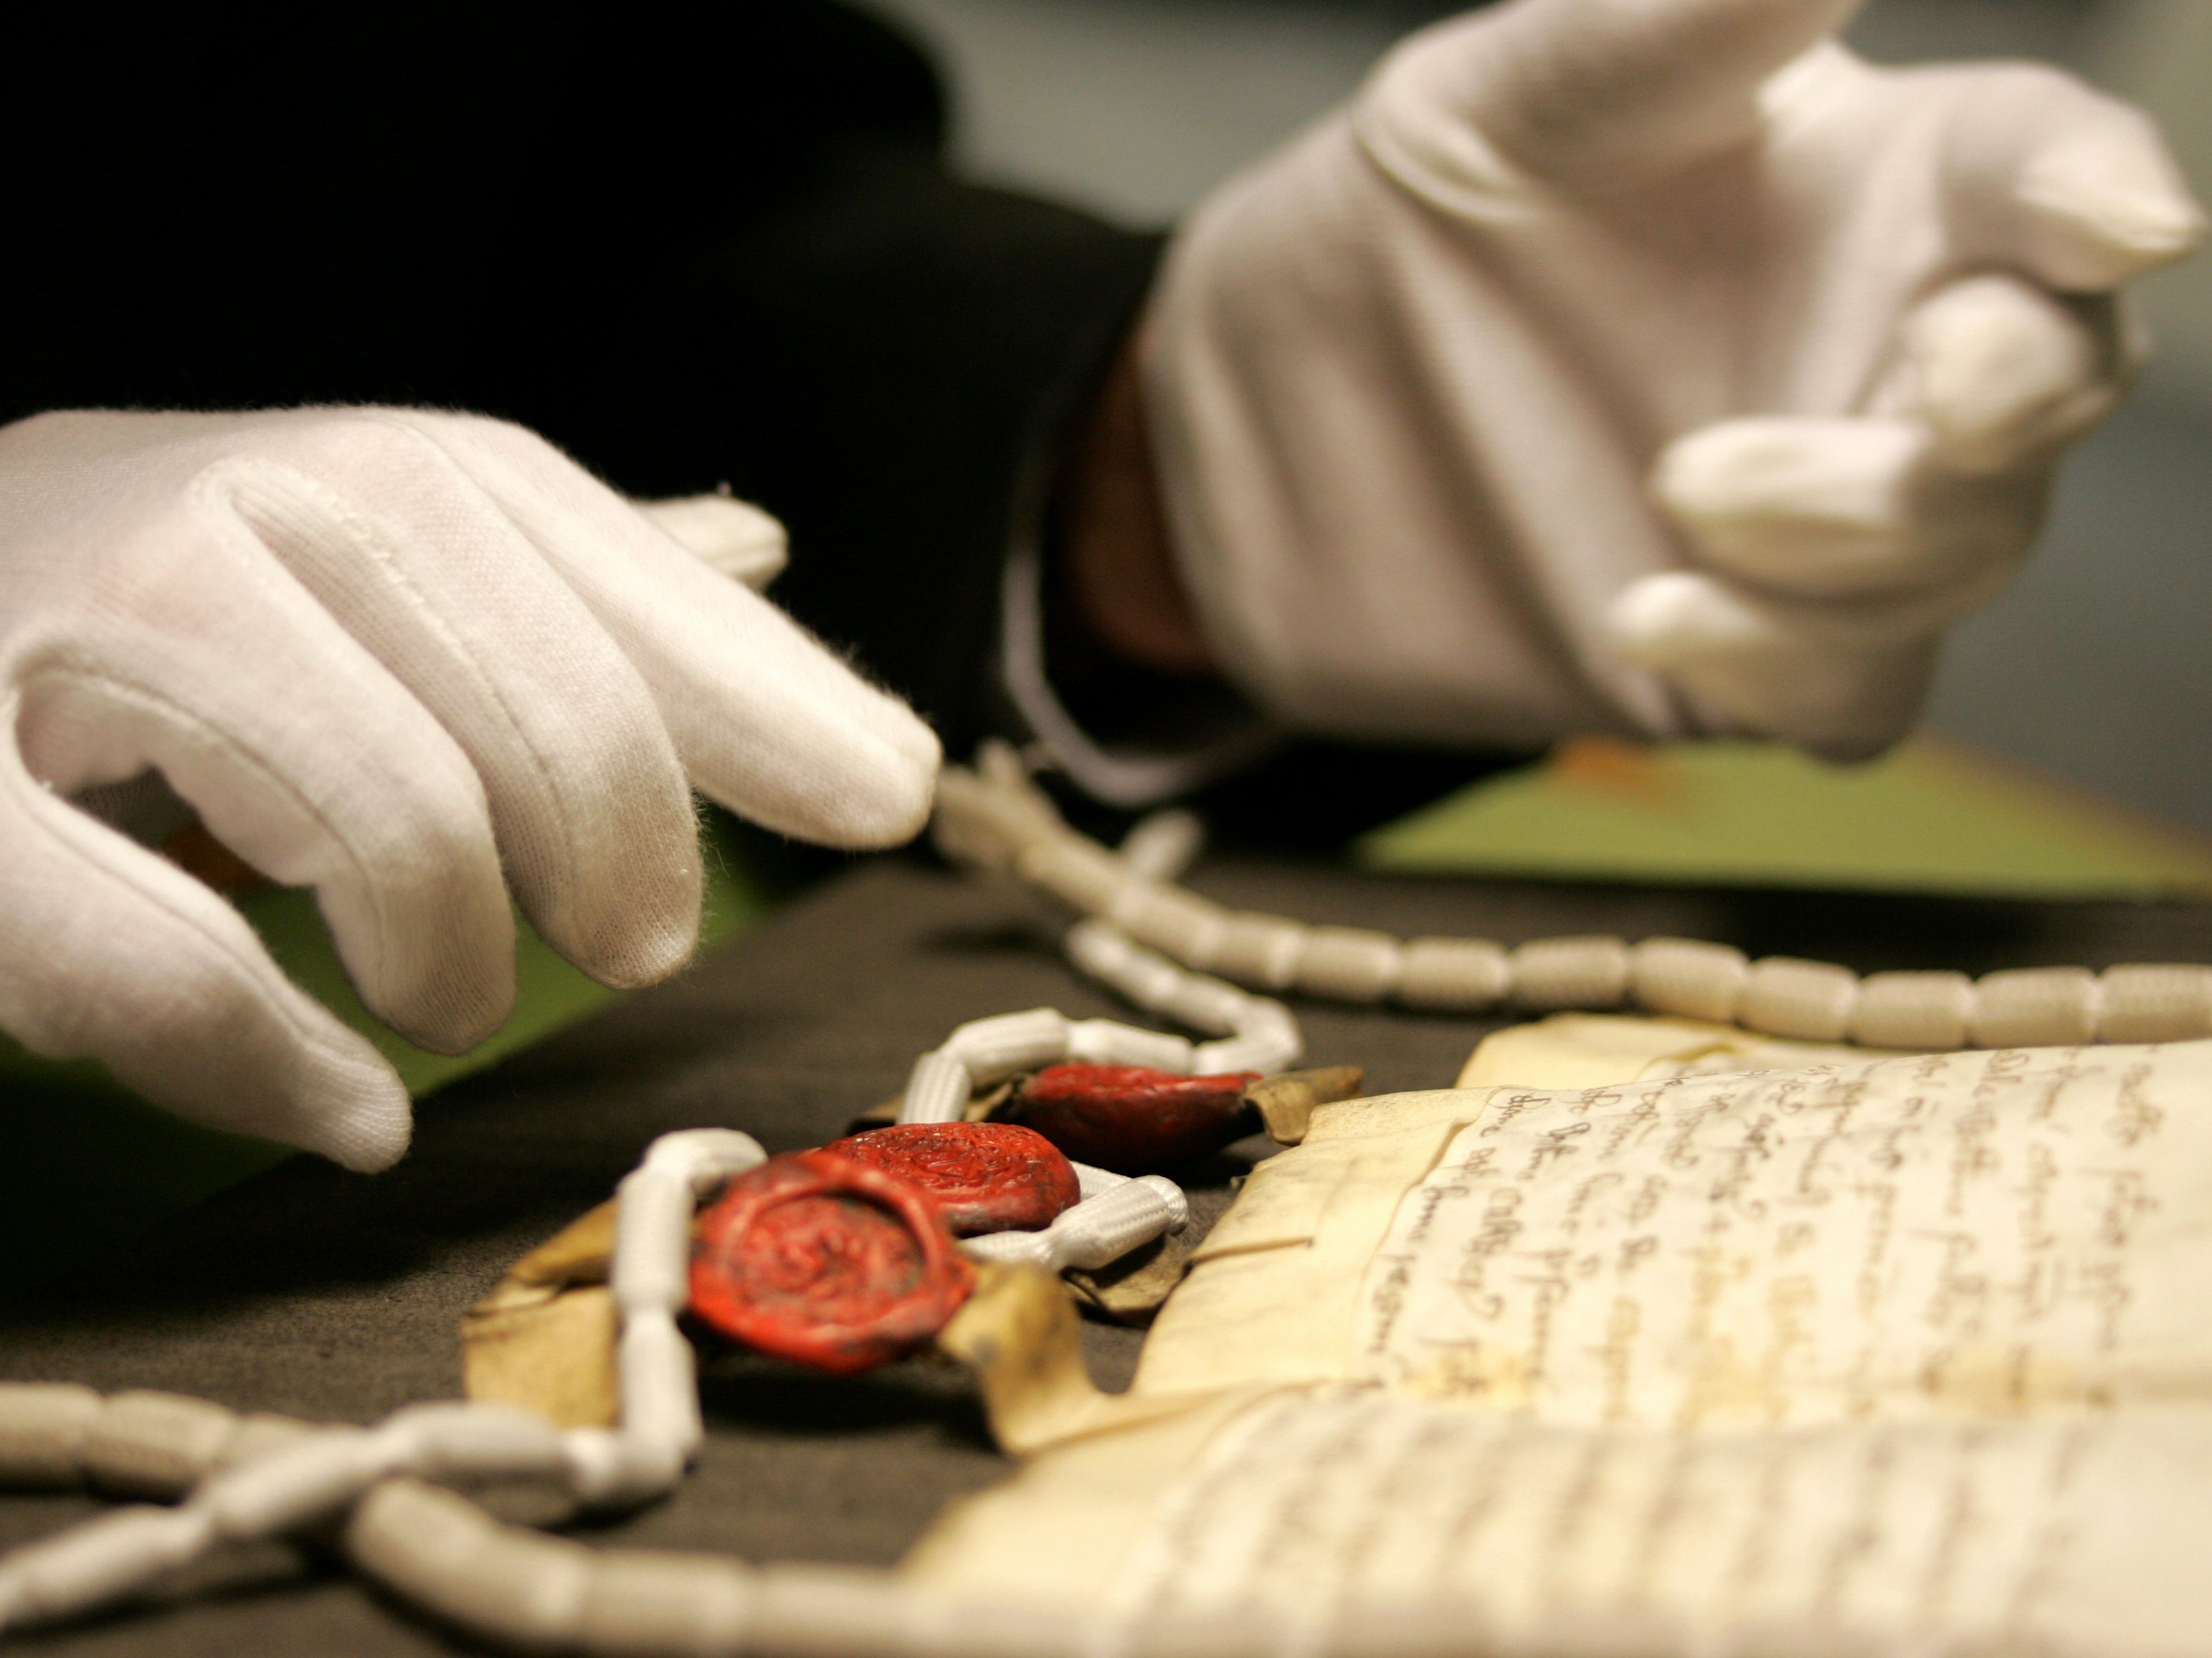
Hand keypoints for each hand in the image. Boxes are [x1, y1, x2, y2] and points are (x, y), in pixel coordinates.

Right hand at [0, 408, 938, 1169]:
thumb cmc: (132, 624)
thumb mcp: (346, 565)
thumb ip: (547, 576)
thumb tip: (760, 547)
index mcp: (356, 476)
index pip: (616, 577)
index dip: (769, 697)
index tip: (888, 797)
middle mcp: (228, 513)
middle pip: (545, 705)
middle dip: (625, 847)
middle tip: (634, 947)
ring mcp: (71, 637)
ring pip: (389, 813)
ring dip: (450, 952)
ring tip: (443, 998)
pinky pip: (152, 957)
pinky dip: (270, 1057)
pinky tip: (345, 1110)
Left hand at [1142, 0, 2202, 758]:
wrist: (1277, 427)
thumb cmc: (1410, 226)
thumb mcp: (1513, 101)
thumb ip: (1679, 28)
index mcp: (1861, 186)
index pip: (2034, 170)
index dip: (2095, 189)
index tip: (2113, 221)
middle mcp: (1874, 347)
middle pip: (2048, 381)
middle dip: (2005, 398)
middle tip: (1922, 397)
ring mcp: (1822, 517)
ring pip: (1963, 552)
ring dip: (1864, 542)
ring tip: (1682, 495)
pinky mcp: (1747, 651)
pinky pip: (1846, 693)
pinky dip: (1784, 666)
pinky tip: (1649, 615)